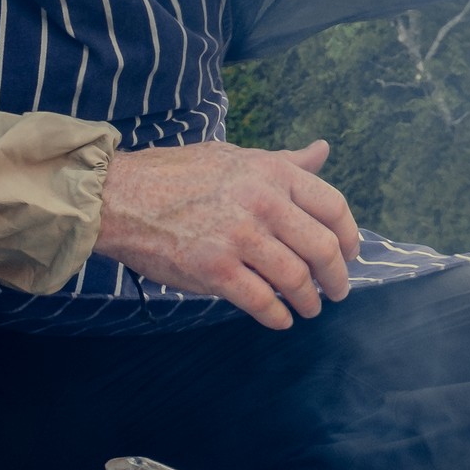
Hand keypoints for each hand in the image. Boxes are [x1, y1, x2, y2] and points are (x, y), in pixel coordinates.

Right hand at [93, 139, 362, 328]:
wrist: (118, 196)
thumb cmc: (176, 175)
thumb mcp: (235, 156)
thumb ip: (283, 161)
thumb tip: (322, 150)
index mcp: (272, 173)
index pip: (333, 207)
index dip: (350, 237)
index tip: (351, 255)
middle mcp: (263, 202)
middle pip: (322, 248)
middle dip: (336, 277)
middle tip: (336, 291)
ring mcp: (239, 237)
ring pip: (295, 279)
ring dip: (308, 300)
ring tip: (309, 308)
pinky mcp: (215, 269)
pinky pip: (260, 301)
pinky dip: (276, 316)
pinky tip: (279, 319)